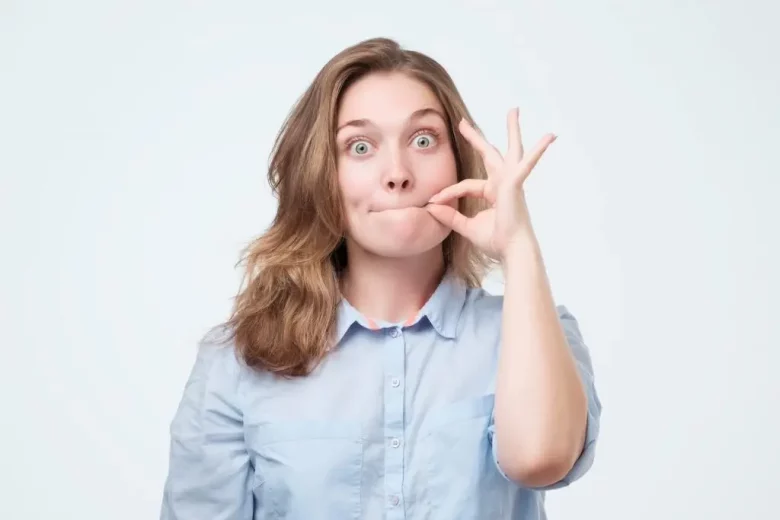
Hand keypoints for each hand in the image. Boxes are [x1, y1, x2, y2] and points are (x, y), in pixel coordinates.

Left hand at [426, 108, 555, 259]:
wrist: (512, 250)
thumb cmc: (496, 241)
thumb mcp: (467, 227)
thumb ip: (450, 216)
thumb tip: (430, 208)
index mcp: (493, 192)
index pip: (465, 185)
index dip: (447, 192)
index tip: (431, 201)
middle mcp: (503, 183)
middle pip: (489, 155)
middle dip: (475, 138)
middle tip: (462, 122)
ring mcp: (512, 181)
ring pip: (511, 150)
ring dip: (513, 130)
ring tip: (514, 110)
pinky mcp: (517, 183)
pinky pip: (527, 163)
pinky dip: (538, 151)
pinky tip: (550, 137)